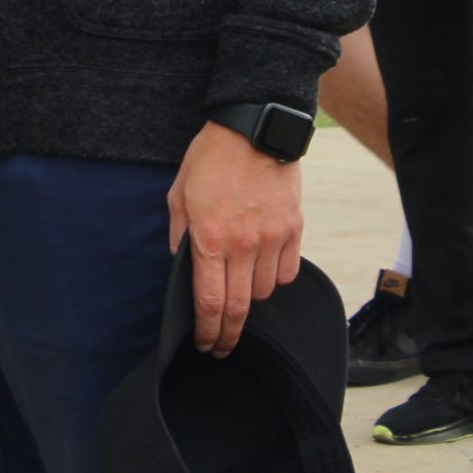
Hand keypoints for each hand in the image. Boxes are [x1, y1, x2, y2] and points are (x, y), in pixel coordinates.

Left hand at [167, 121, 302, 356]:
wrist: (255, 126)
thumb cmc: (211, 158)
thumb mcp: (179, 193)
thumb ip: (178, 234)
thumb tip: (181, 264)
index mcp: (210, 237)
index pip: (210, 303)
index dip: (207, 332)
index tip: (205, 344)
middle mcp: (243, 244)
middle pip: (240, 309)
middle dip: (228, 336)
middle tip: (222, 346)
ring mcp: (272, 238)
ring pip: (265, 293)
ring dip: (252, 300)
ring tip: (240, 292)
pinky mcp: (293, 229)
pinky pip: (287, 272)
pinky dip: (275, 279)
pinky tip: (263, 271)